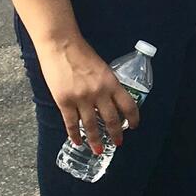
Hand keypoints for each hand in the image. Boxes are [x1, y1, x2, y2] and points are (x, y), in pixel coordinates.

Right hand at [38, 36, 139, 155]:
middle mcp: (99, 93)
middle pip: (112, 119)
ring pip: (92, 125)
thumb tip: (109, 102)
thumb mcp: (103, 68)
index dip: (133, 118)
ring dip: (96, 140)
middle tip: (119, 143)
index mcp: (112, 83)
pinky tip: (78, 142)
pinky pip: (71, 123)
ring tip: (99, 150)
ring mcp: (81, 98)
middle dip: (117, 134)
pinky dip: (75, 135)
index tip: (134, 126)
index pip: (128, 105)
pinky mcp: (64, 101)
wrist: (61, 45)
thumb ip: (107, 85)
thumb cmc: (82, 53)